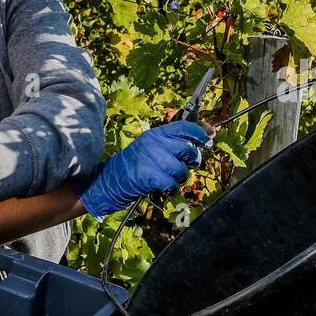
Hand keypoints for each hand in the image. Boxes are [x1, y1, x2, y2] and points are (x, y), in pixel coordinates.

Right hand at [73, 120, 210, 217]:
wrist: (108, 181)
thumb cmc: (134, 166)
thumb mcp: (151, 148)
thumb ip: (175, 142)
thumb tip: (208, 133)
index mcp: (155, 134)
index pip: (185, 126)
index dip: (200, 132)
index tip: (208, 138)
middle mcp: (154, 143)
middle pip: (188, 149)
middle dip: (192, 160)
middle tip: (185, 165)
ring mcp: (150, 159)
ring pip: (182, 169)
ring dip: (179, 178)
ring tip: (168, 178)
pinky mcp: (148, 176)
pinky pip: (172, 184)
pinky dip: (171, 189)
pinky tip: (164, 187)